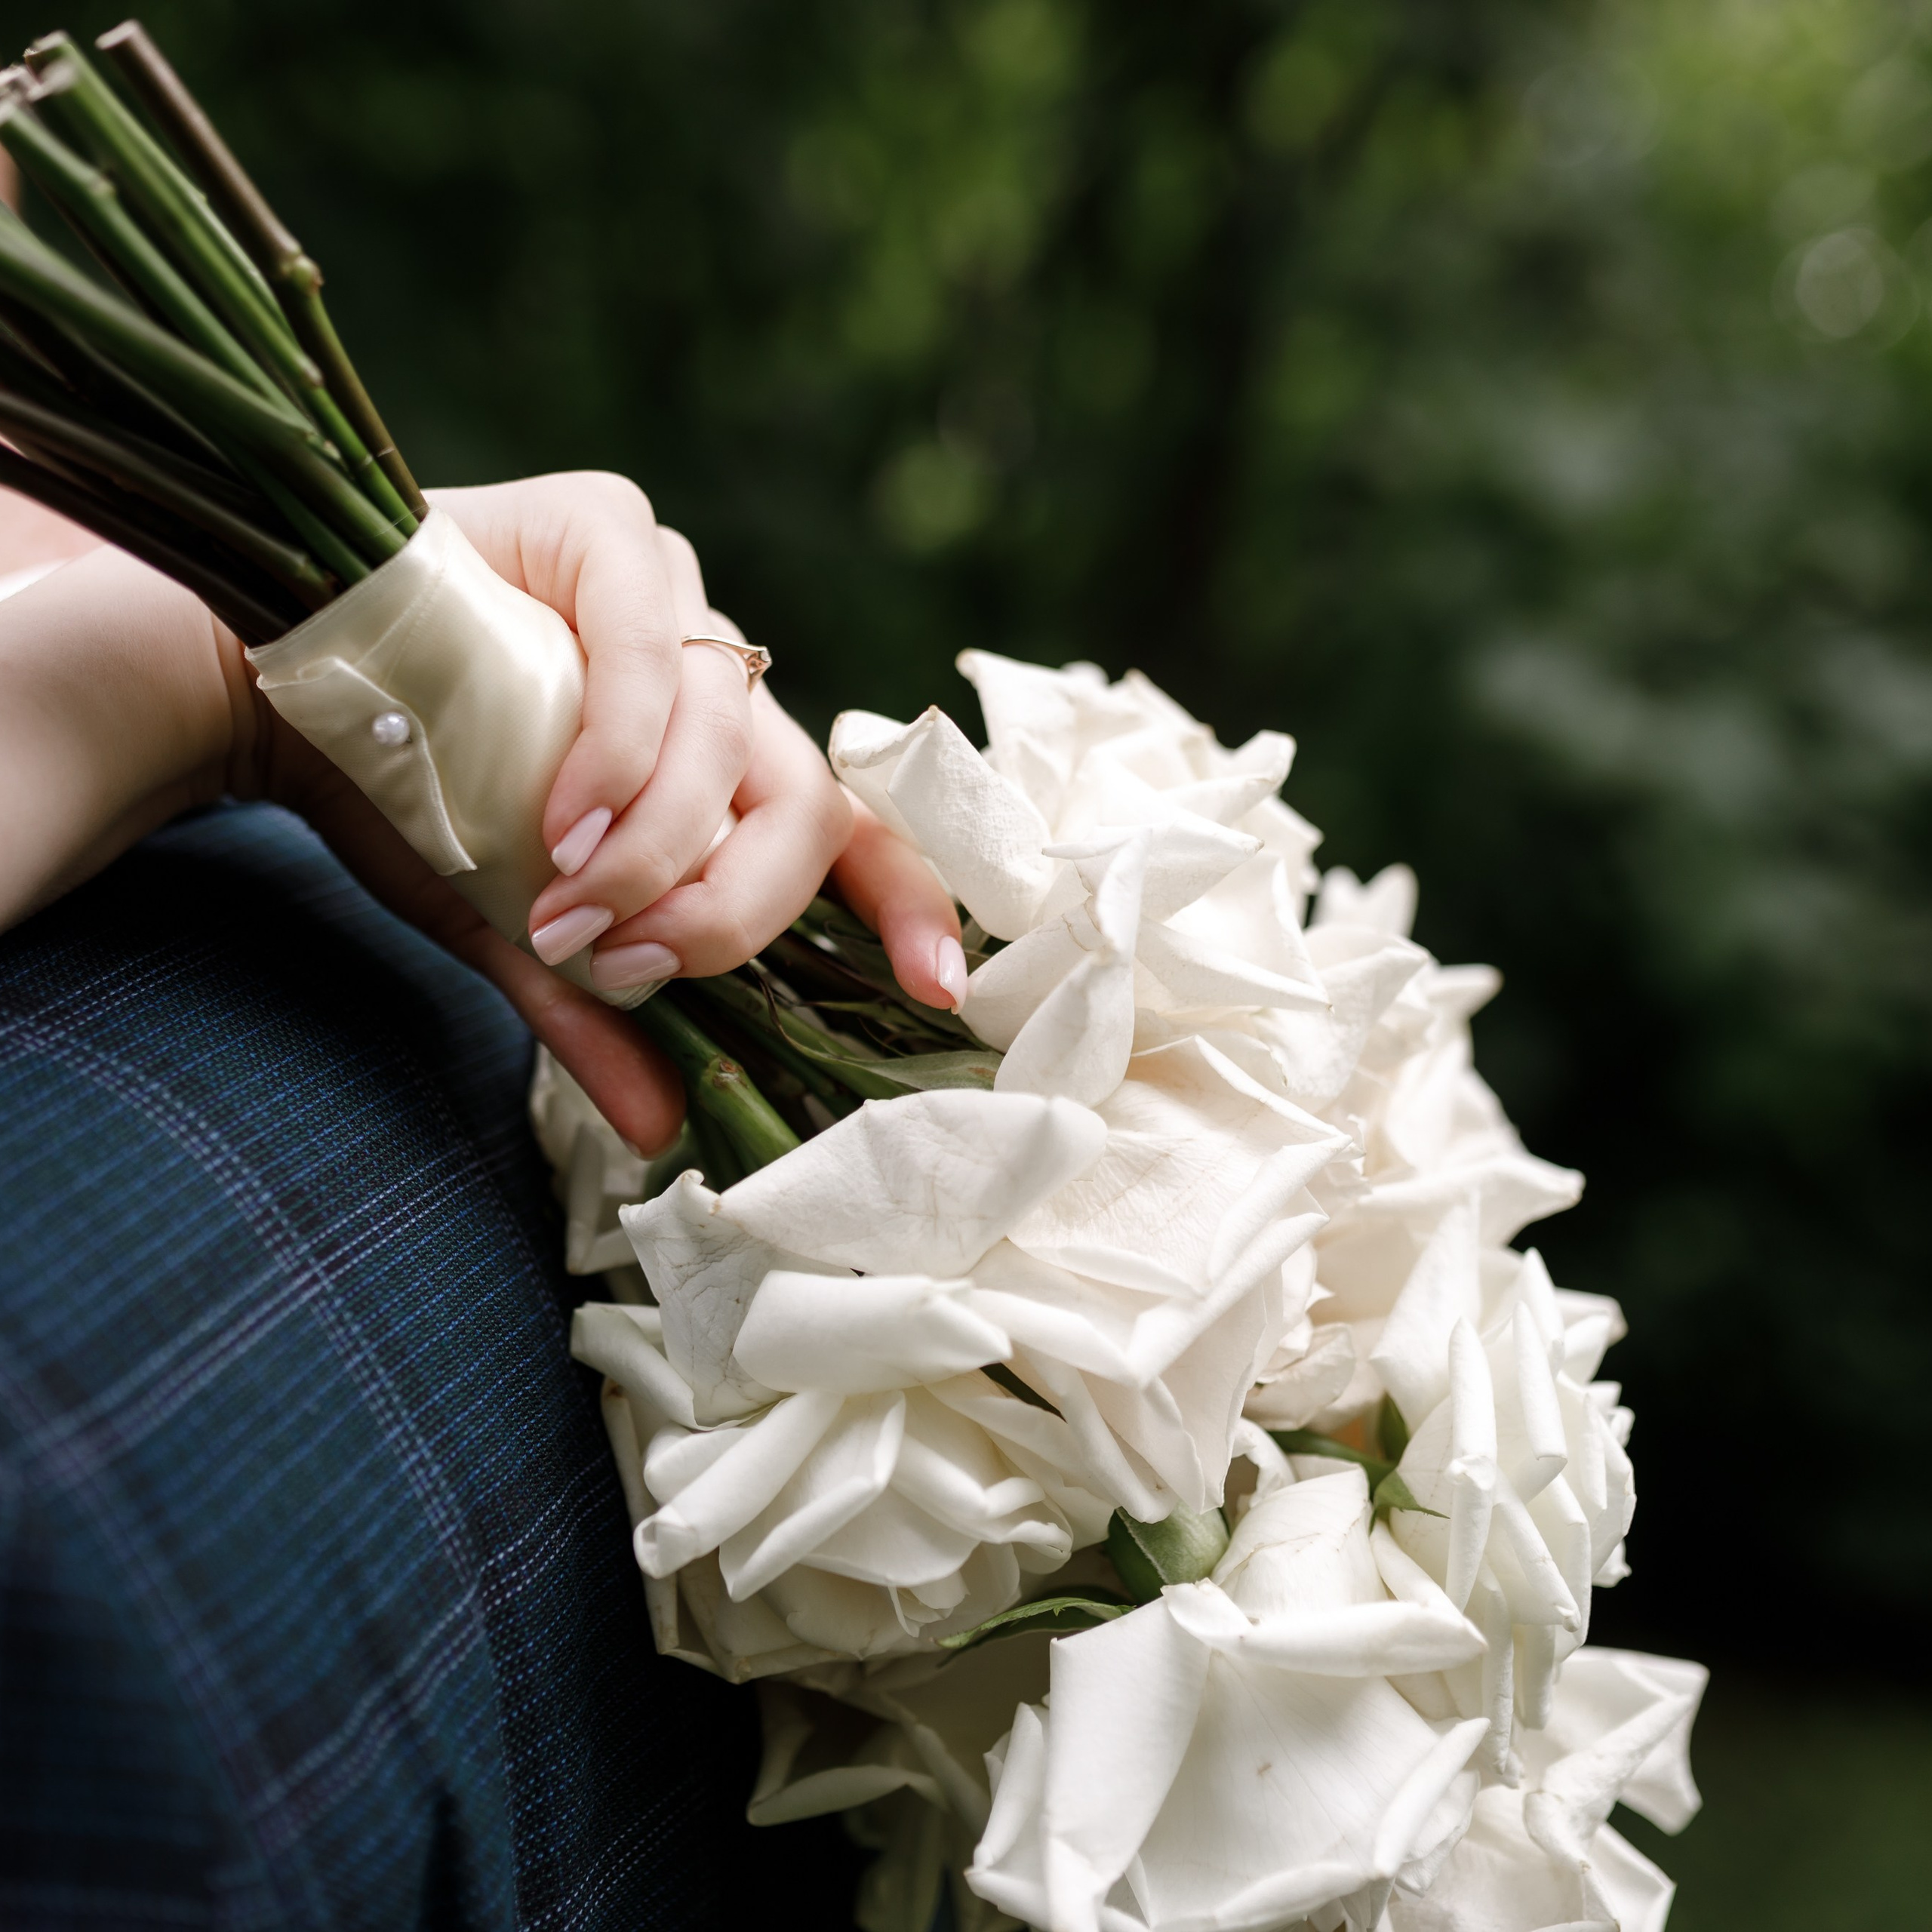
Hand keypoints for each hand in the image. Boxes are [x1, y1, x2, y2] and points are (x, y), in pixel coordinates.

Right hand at [0, 474, 964, 1154]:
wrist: (280, 697)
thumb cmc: (410, 801)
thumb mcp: (514, 922)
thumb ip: (594, 1010)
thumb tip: (662, 1135)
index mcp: (722, 768)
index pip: (850, 828)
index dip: (906, 902)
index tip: (937, 989)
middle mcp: (721, 680)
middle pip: (802, 803)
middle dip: (733, 908)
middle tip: (633, 962)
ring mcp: (674, 597)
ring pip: (735, 738)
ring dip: (657, 849)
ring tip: (568, 907)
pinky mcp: (608, 531)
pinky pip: (651, 654)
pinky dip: (616, 758)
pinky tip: (560, 822)